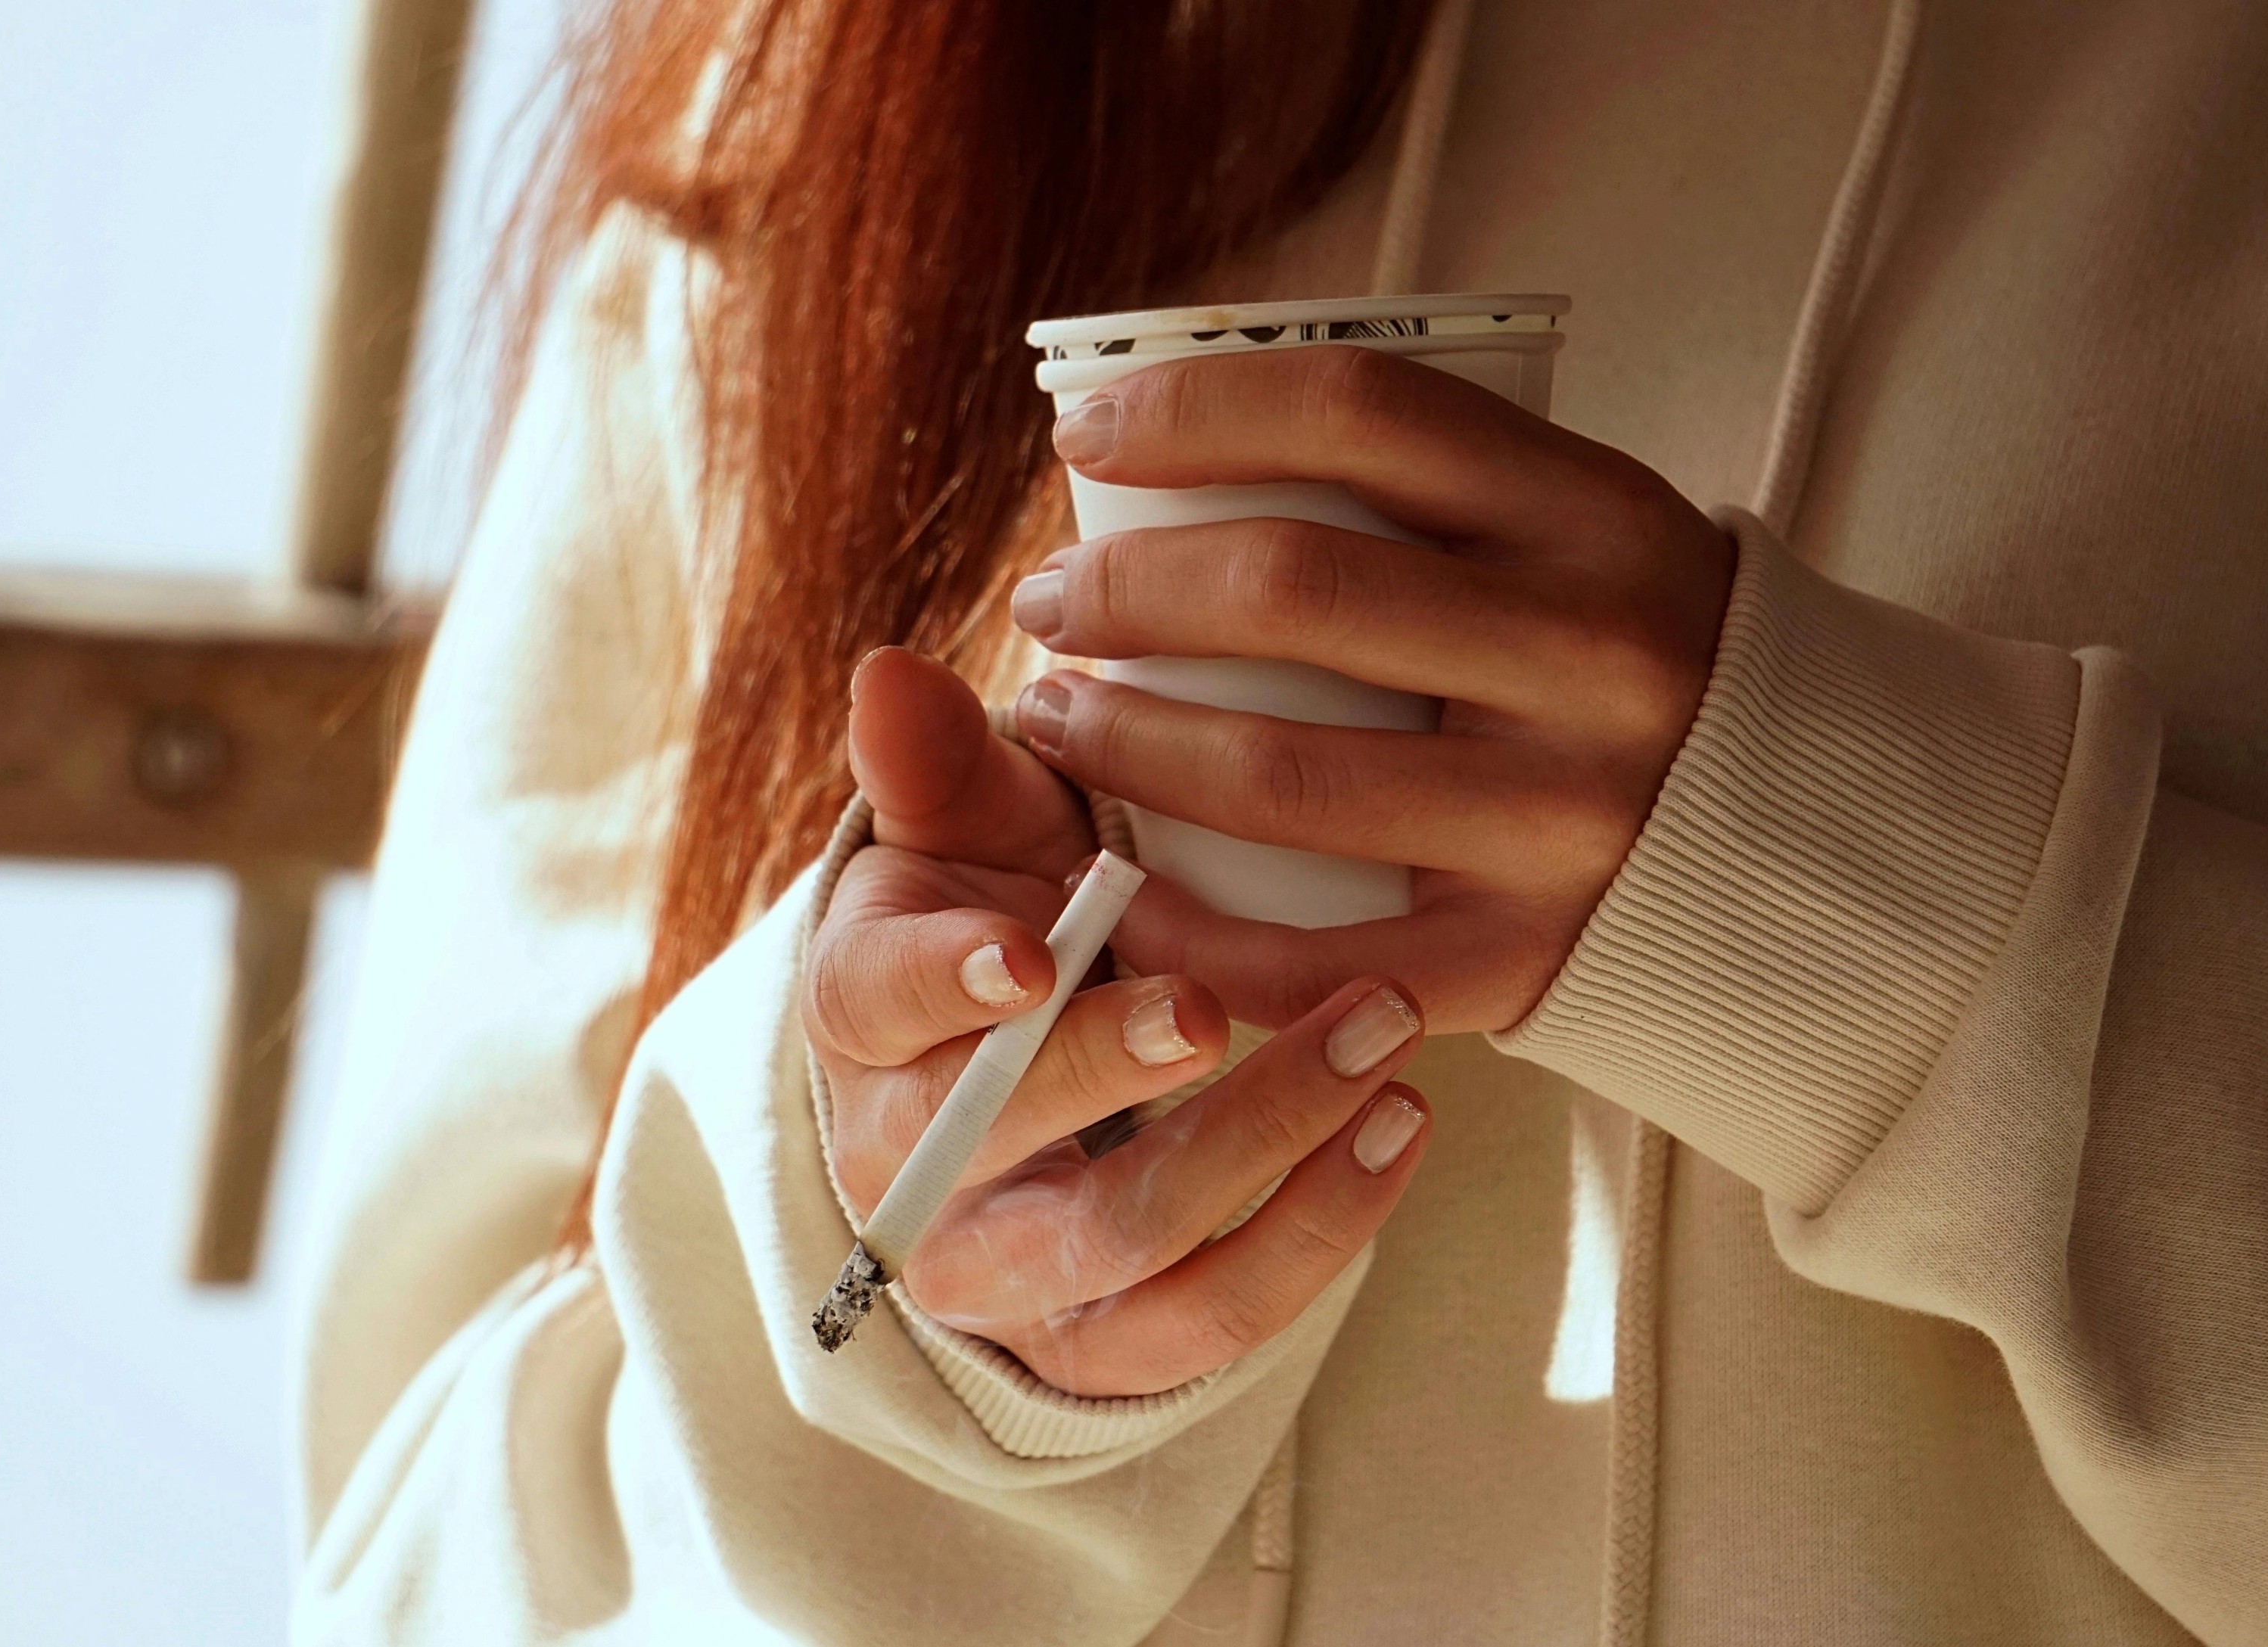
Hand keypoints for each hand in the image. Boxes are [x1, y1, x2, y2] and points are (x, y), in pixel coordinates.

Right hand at [805, 648, 1433, 1395]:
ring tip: (1381, 1043)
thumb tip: (891, 669)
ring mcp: (1007, 1274)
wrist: (1035, 1076)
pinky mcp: (1107, 1347)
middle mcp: (911, 1167)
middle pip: (996, 1142)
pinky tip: (1403, 1129)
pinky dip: (1319, 1238)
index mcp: (864, 1019)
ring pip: (1124, 1242)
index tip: (1029, 950)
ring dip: (1262, 1144)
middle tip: (1224, 1001)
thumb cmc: (1010, 916)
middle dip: (1112, 1072)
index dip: (941, 983)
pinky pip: (1213, 1326)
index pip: (874, 1004)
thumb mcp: (975, 830)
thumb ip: (941, 757)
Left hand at [1009, 345, 1735, 1032]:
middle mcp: (1591, 659)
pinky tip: (1113, 888)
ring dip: (1123, 742)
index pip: (1360, 410)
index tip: (1086, 436)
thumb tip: (1183, 437)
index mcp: (1598, 517)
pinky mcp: (1520, 961)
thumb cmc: (1634, 653)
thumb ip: (1431, 487)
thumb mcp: (1584, 530)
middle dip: (1125, 590)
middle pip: (1294, 592)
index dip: (1194, 409)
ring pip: (1278, 776)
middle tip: (1050, 602)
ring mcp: (1561, 821)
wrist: (1823, 840)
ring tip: (1057, 718)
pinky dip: (1181, 927)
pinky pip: (1304, 960)